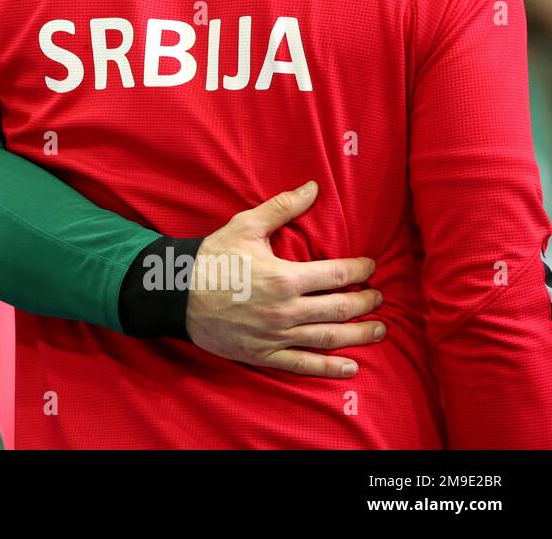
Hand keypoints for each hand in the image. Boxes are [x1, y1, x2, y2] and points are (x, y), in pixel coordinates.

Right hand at [186, 181, 384, 377]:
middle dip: (366, 302)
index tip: (370, 267)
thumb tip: (313, 187)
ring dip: (359, 335)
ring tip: (378, 329)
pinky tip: (351, 366)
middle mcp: (287, 310)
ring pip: (330, 338)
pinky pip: (304, 365)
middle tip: (378, 298)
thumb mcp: (245, 226)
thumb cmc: (212, 258)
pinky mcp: (264, 355)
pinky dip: (330, 367)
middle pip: (341, 308)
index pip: (338, 274)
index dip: (360, 270)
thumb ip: (282, 208)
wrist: (177, 293)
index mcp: (285, 277)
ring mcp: (277, 336)